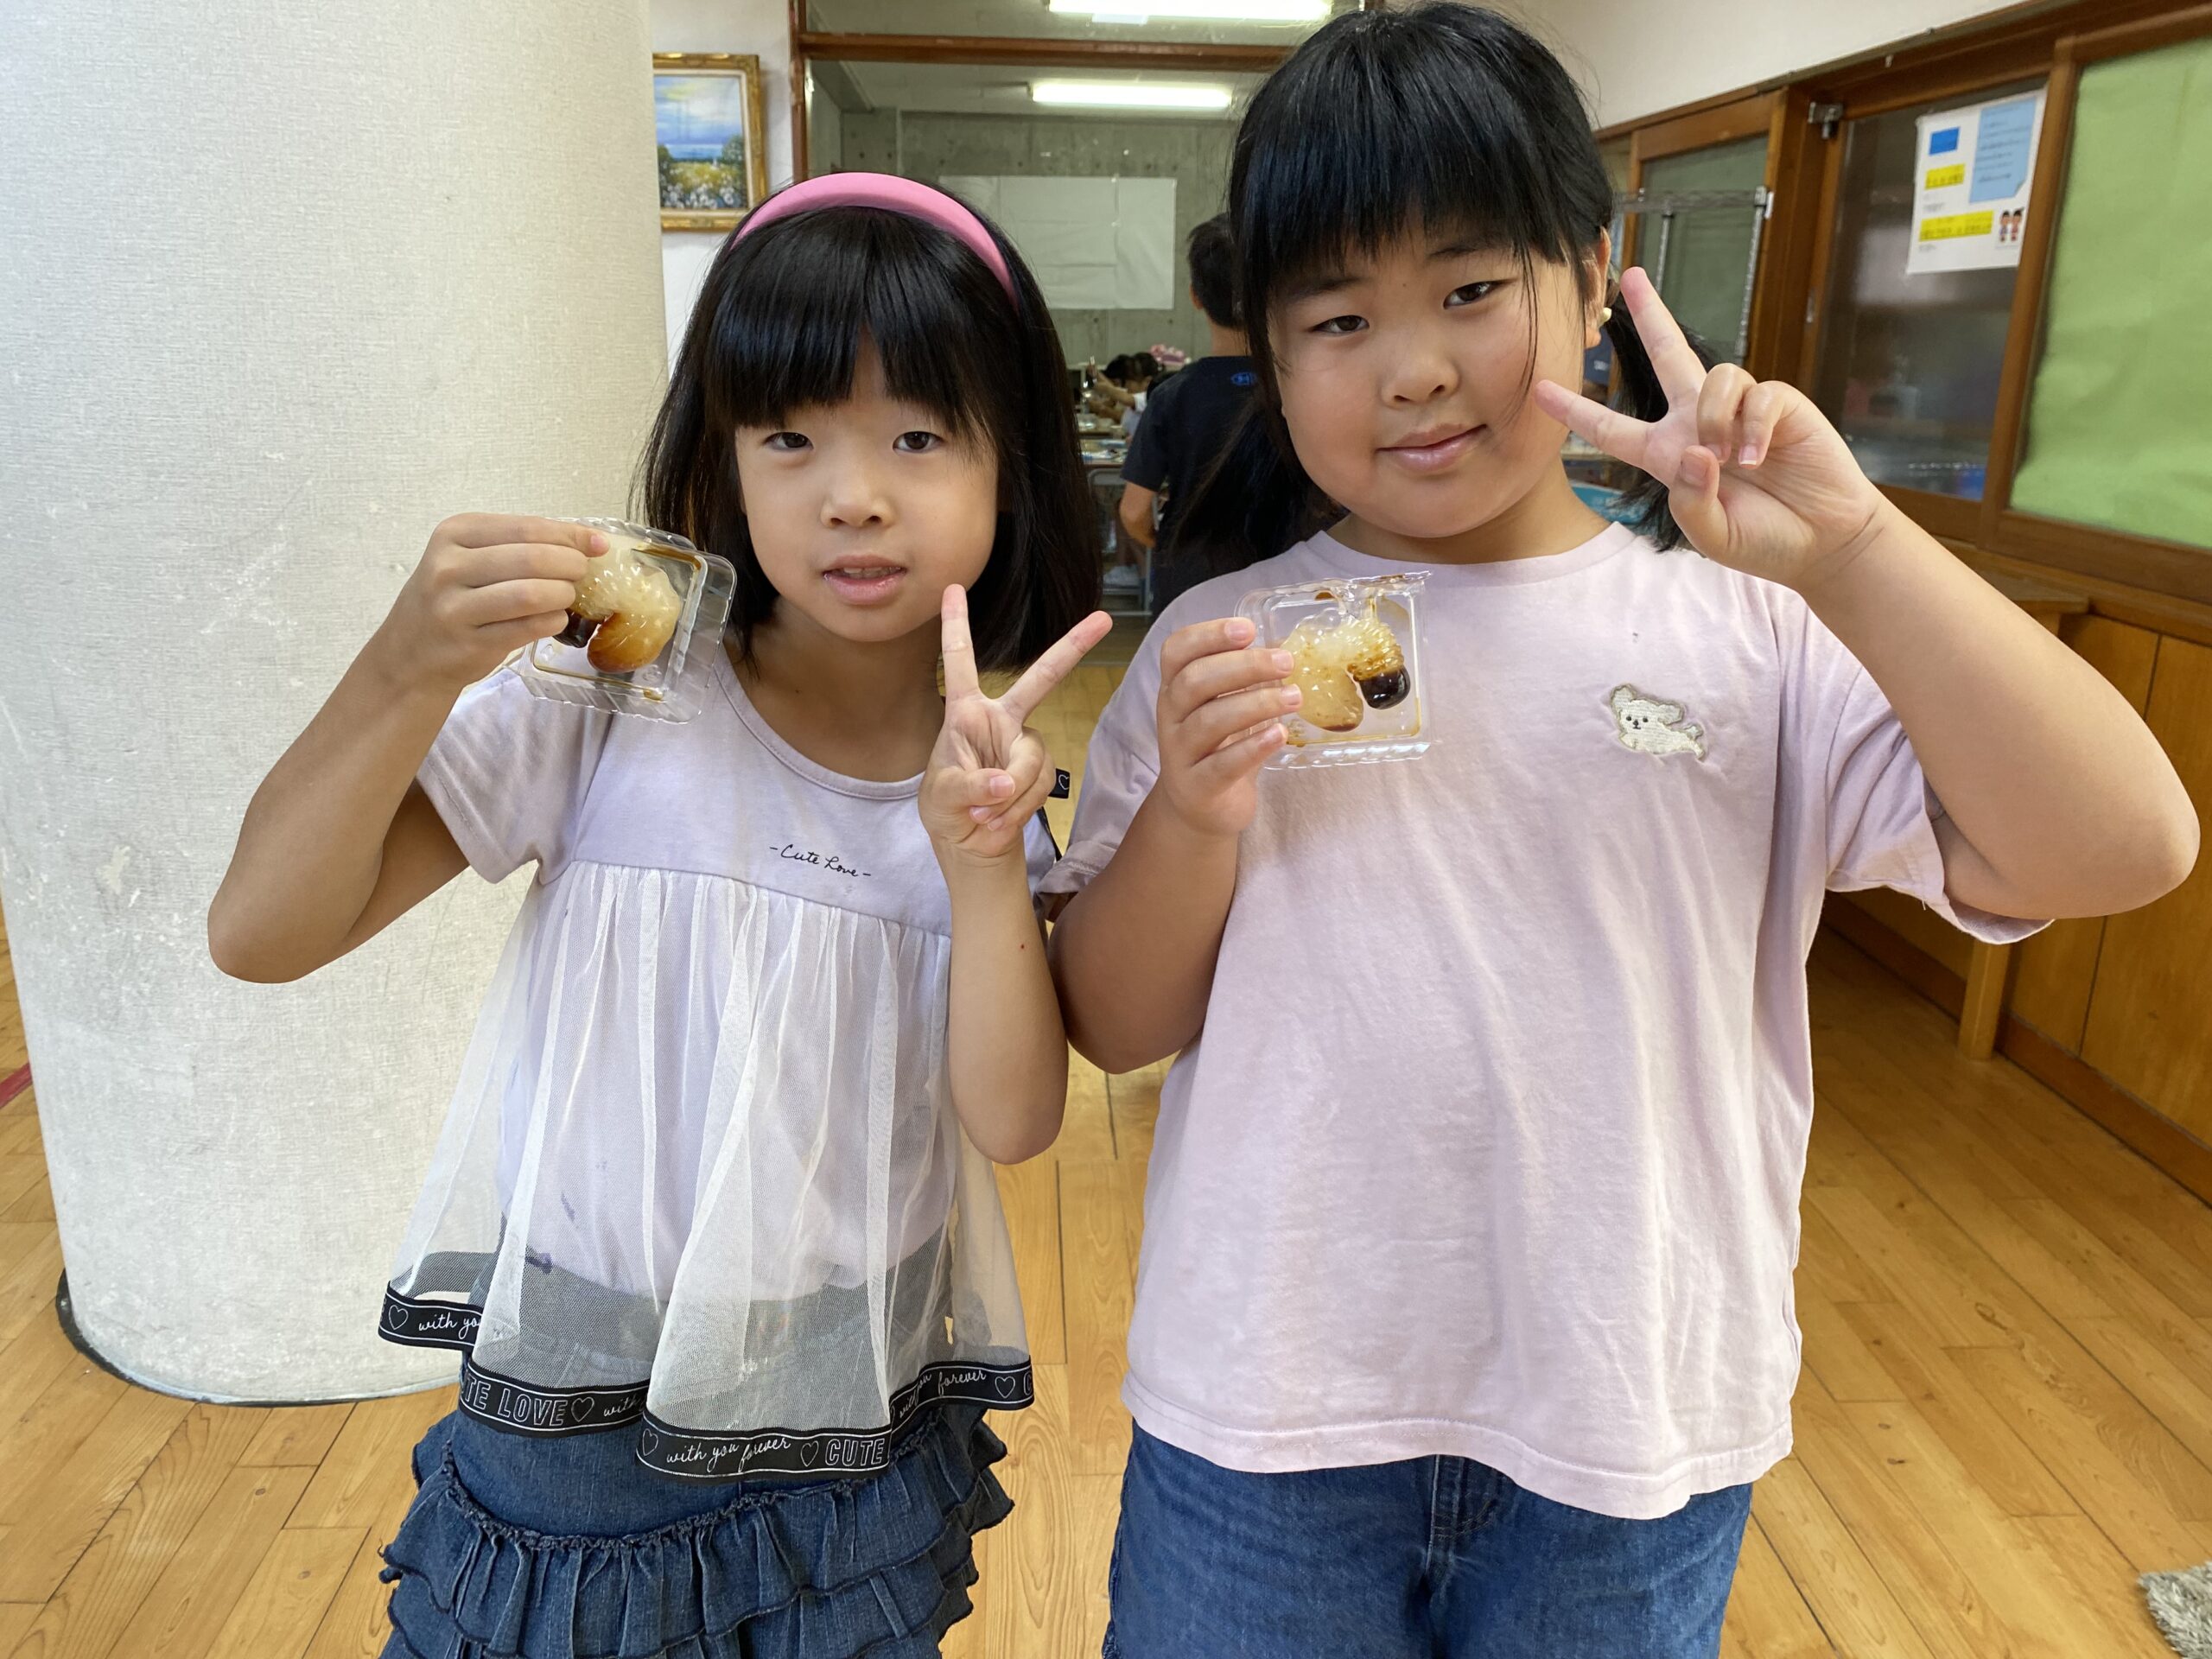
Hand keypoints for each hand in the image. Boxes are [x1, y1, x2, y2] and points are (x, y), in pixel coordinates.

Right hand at [370, 513, 605, 693]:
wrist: (410, 653)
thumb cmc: (453, 599)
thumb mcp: (472, 560)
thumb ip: (521, 546)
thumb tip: (591, 541)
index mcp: (454, 534)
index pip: (526, 527)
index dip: (570, 535)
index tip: (598, 545)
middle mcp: (449, 566)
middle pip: (532, 558)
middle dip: (570, 565)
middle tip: (581, 575)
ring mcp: (455, 606)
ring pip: (531, 593)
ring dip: (562, 594)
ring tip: (566, 597)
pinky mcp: (468, 641)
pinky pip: (527, 627)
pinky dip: (552, 621)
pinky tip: (554, 619)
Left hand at [922, 587, 1112, 865]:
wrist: (969, 842)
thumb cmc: (945, 808)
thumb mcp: (941, 798)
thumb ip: (969, 786)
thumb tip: (1005, 782)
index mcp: (965, 712)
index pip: (959, 661)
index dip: (956, 625)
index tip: (953, 587)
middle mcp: (1000, 719)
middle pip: (1041, 679)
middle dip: (1072, 647)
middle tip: (1103, 620)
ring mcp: (1023, 744)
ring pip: (1033, 759)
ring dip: (1009, 796)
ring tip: (984, 815)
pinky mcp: (1039, 770)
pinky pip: (1040, 784)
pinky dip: (1018, 808)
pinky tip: (998, 820)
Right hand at [1153, 617, 1298, 839]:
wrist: (1198, 809)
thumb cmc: (1217, 748)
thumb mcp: (1223, 706)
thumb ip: (1245, 679)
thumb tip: (1285, 646)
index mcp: (1176, 688)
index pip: (1177, 650)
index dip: (1208, 635)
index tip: (1248, 629)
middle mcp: (1171, 716)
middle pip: (1195, 681)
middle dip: (1242, 666)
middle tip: (1285, 662)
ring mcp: (1180, 753)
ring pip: (1209, 721)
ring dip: (1255, 704)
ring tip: (1294, 697)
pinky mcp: (1198, 787)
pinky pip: (1222, 765)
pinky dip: (1252, 747)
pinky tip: (1279, 735)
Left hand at [1534, 267, 1889, 591]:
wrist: (1822, 540)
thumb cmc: (1762, 540)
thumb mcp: (1711, 534)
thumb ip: (1690, 501)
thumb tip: (1696, 451)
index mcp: (1669, 455)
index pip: (1613, 429)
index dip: (1576, 412)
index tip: (1540, 389)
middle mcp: (1700, 422)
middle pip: (1669, 354)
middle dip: (1650, 314)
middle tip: (1629, 277)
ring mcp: (1740, 409)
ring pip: (1715, 377)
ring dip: (1718, 420)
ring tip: (1734, 462)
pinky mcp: (1781, 404)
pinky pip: (1757, 395)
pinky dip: (1753, 427)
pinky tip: (1759, 457)